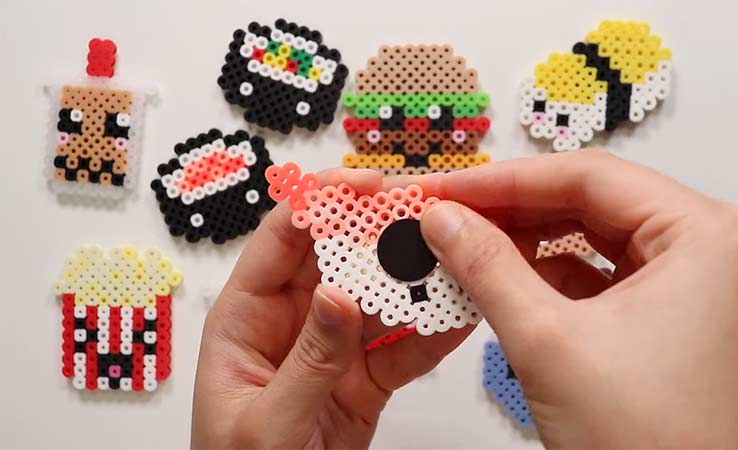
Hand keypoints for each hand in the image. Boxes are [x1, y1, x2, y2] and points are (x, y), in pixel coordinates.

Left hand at [191, 169, 473, 448]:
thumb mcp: (267, 423)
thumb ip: (308, 361)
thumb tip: (338, 293)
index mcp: (247, 318)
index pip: (283, 240)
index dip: (322, 202)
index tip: (367, 182)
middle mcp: (293, 321)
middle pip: (340, 257)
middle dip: (382, 231)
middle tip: (430, 212)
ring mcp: (333, 348)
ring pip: (380, 297)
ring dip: (416, 277)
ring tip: (459, 256)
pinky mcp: (366, 378)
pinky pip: (403, 345)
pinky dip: (433, 330)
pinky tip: (461, 312)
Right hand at [413, 151, 737, 447]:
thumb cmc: (651, 445)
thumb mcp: (547, 341)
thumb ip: (487, 267)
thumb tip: (444, 220)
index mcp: (699, 234)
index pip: (587, 176)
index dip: (505, 181)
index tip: (448, 188)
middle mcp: (700, 250)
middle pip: (587, 203)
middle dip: (510, 211)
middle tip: (448, 214)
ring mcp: (683, 284)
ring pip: (586, 238)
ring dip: (522, 243)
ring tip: (463, 246)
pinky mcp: (660, 316)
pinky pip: (592, 276)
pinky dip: (542, 276)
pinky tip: (498, 279)